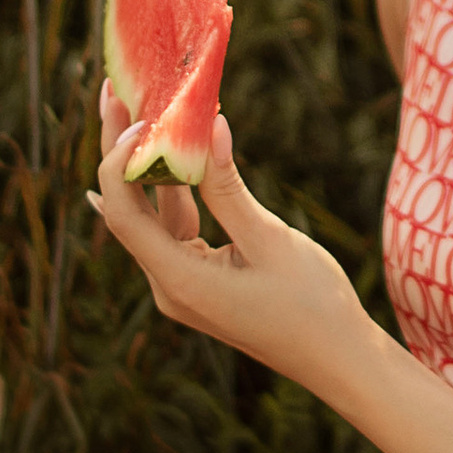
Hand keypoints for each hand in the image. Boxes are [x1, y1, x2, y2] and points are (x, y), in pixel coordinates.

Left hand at [87, 89, 369, 395]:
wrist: (338, 360)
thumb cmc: (313, 306)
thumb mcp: (270, 239)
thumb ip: (228, 185)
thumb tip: (205, 124)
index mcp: (179, 281)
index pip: (122, 213)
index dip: (120, 159)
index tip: (142, 115)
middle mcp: (168, 287)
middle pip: (125, 211)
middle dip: (120, 151)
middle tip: (113, 92)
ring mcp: (181, 288)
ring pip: (149, 219)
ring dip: (146, 168)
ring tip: (140, 111)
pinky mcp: (198, 284)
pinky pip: (172, 232)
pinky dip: (170, 194)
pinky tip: (154, 163)